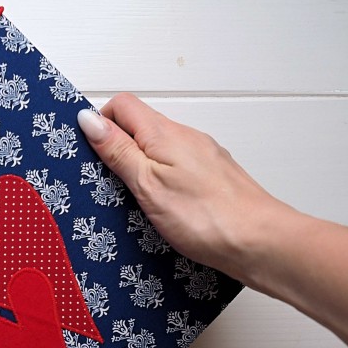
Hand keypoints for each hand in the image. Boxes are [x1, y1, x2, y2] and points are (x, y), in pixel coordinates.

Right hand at [78, 94, 347, 342]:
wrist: (259, 242)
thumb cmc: (206, 217)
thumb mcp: (146, 184)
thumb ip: (118, 150)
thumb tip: (89, 119)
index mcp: (164, 133)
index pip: (122, 105)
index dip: (100, 122)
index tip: (89, 150)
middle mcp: (185, 136)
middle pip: (140, 124)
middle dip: (117, 145)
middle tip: (106, 178)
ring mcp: (202, 155)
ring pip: (158, 146)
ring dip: (139, 162)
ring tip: (131, 196)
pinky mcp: (212, 175)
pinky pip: (176, 164)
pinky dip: (161, 176)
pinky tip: (161, 204)